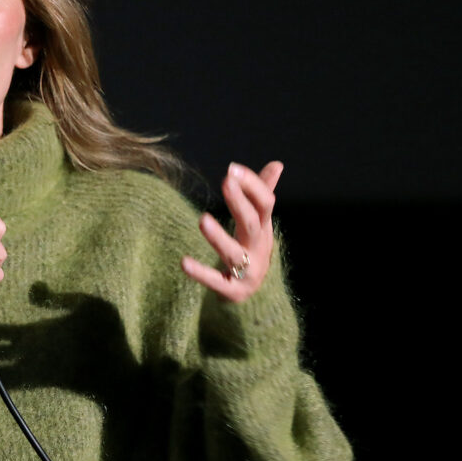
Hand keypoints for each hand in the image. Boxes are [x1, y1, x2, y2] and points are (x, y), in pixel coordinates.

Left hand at [181, 161, 281, 303]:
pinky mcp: (233, 290)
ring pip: (234, 253)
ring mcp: (247, 270)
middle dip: (240, 202)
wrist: (257, 296)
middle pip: (252, 222)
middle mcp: (258, 248)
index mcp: (264, 228)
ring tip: (202, 219)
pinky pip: (216, 281)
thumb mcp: (260, 223)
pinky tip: (184, 262)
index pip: (266, 203)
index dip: (253, 185)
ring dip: (218, 237)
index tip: (232, 169)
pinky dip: (200, 273)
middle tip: (226, 181)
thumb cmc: (253, 250)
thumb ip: (264, 192)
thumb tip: (278, 164)